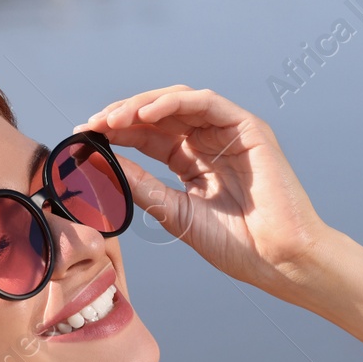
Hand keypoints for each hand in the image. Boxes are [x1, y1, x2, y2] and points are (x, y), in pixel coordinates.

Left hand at [76, 87, 332, 297]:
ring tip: (112, 119)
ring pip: (178, 102)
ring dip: (141, 105)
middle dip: (121, 116)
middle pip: (159, 115)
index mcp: (194, 162)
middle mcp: (210, 142)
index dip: (115, 133)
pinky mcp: (248, 128)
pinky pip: (206, 103)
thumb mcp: (175, 212)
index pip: (148, 136)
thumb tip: (102, 164)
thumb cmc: (237, 246)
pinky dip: (174, 102)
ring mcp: (229, 133)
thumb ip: (143, 185)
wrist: (279, 259)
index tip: (83, 138)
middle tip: (91, 126)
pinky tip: (145, 113)